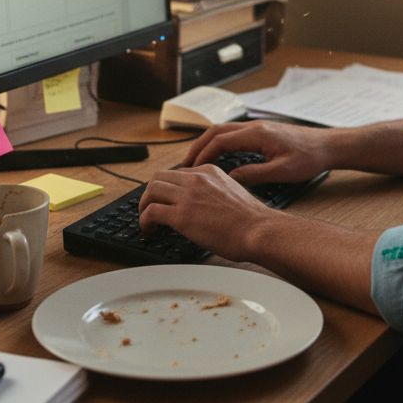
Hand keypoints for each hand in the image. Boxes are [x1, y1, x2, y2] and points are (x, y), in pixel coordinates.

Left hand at [138, 165, 276, 261]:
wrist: (258, 230)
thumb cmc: (252, 219)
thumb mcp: (231, 192)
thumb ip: (213, 192)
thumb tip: (202, 205)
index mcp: (209, 171)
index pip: (177, 173)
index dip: (167, 188)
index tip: (165, 199)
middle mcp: (196, 179)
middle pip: (159, 177)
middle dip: (150, 193)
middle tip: (149, 207)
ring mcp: (187, 196)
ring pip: (151, 191)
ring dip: (143, 205)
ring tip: (146, 220)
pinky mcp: (182, 216)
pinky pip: (151, 212)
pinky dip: (144, 221)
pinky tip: (149, 230)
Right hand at [184, 120, 331, 184]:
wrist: (329, 146)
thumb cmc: (310, 157)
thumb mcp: (282, 172)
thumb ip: (255, 174)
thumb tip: (231, 178)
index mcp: (256, 134)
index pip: (219, 141)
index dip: (202, 155)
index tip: (190, 169)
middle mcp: (254, 127)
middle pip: (215, 131)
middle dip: (197, 147)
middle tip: (184, 165)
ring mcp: (257, 127)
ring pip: (223, 131)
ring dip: (207, 144)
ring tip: (195, 162)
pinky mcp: (262, 132)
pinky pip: (233, 134)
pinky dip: (219, 143)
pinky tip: (217, 157)